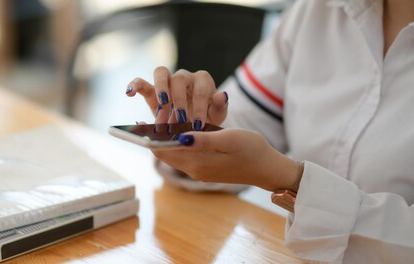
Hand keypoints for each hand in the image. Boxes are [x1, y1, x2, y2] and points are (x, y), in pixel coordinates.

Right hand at [126, 66, 227, 128]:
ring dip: (161, 89)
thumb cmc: (207, 117)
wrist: (192, 123)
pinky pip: (141, 82)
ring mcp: (167, 81)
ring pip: (161, 73)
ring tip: (162, 105)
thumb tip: (221, 95)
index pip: (200, 89)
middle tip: (180, 119)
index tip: (198, 125)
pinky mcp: (152, 90)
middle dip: (179, 100)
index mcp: (202, 80)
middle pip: (179, 78)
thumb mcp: (217, 115)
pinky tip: (128, 93)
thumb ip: (219, 106)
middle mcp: (184, 76)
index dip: (199, 107)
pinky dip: (134, 85)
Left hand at [152, 128, 301, 191]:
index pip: (161, 151)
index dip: (152, 135)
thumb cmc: (252, 150)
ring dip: (167, 138)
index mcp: (197, 163)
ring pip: (173, 153)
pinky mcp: (205, 169)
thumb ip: (203, 140)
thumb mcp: (229, 139)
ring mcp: (199, 171)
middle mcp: (193, 170)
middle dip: (157, 135)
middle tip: (158, 113)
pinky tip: (181, 129)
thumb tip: (179, 137)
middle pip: (164, 153)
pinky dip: (178, 143)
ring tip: (168, 117)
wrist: (269, 169)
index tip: (148, 118)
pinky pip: (183, 155)